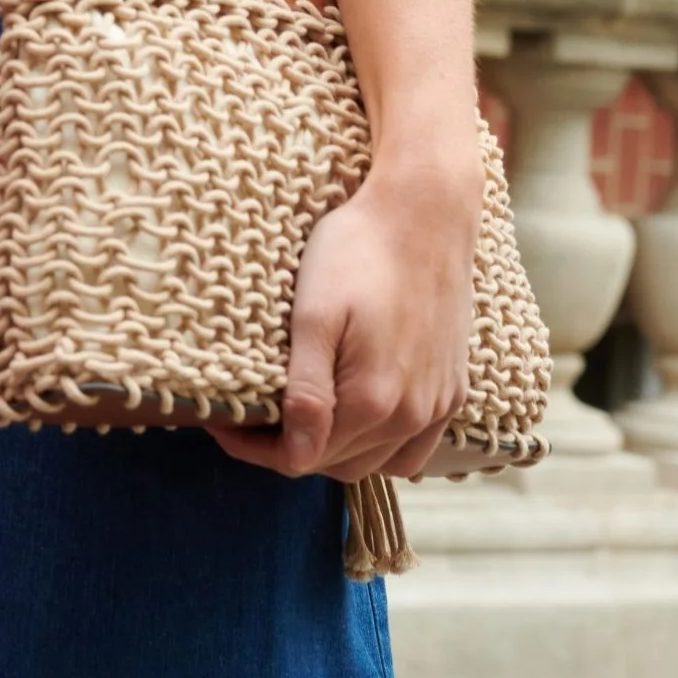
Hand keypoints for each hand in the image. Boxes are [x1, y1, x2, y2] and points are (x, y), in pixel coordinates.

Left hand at [210, 165, 478, 484]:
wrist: (426, 213)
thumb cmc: (359, 251)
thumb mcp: (315, 314)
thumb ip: (306, 392)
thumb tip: (295, 456)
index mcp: (372, 401)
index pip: (301, 458)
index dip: (255, 448)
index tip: (223, 423)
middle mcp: (411, 416)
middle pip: (339, 465)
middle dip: (291, 450)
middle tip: (256, 416)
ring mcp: (438, 405)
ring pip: (379, 462)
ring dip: (337, 453)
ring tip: (303, 419)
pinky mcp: (454, 388)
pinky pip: (417, 447)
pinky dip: (384, 447)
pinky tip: (360, 420)